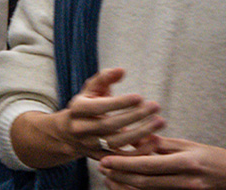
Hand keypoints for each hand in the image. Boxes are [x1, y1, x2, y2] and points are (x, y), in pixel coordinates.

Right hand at [19, 68, 163, 165]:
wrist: (69, 133)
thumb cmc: (87, 106)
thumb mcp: (91, 90)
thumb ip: (105, 78)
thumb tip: (121, 70)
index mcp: (76, 110)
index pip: (98, 107)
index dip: (119, 103)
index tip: (140, 97)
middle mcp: (80, 129)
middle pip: (108, 125)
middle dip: (134, 116)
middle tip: (155, 106)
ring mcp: (89, 145)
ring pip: (116, 142)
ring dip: (141, 133)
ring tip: (160, 121)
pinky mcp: (101, 158)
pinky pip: (121, 158)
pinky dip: (139, 152)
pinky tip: (155, 141)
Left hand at [100, 137, 225, 188]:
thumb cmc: (211, 158)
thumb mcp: (188, 146)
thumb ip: (161, 145)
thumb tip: (134, 140)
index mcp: (186, 163)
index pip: (149, 165)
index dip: (125, 164)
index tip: (106, 159)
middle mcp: (185, 180)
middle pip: (145, 182)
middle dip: (120, 175)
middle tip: (102, 166)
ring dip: (124, 185)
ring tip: (109, 176)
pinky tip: (124, 184)